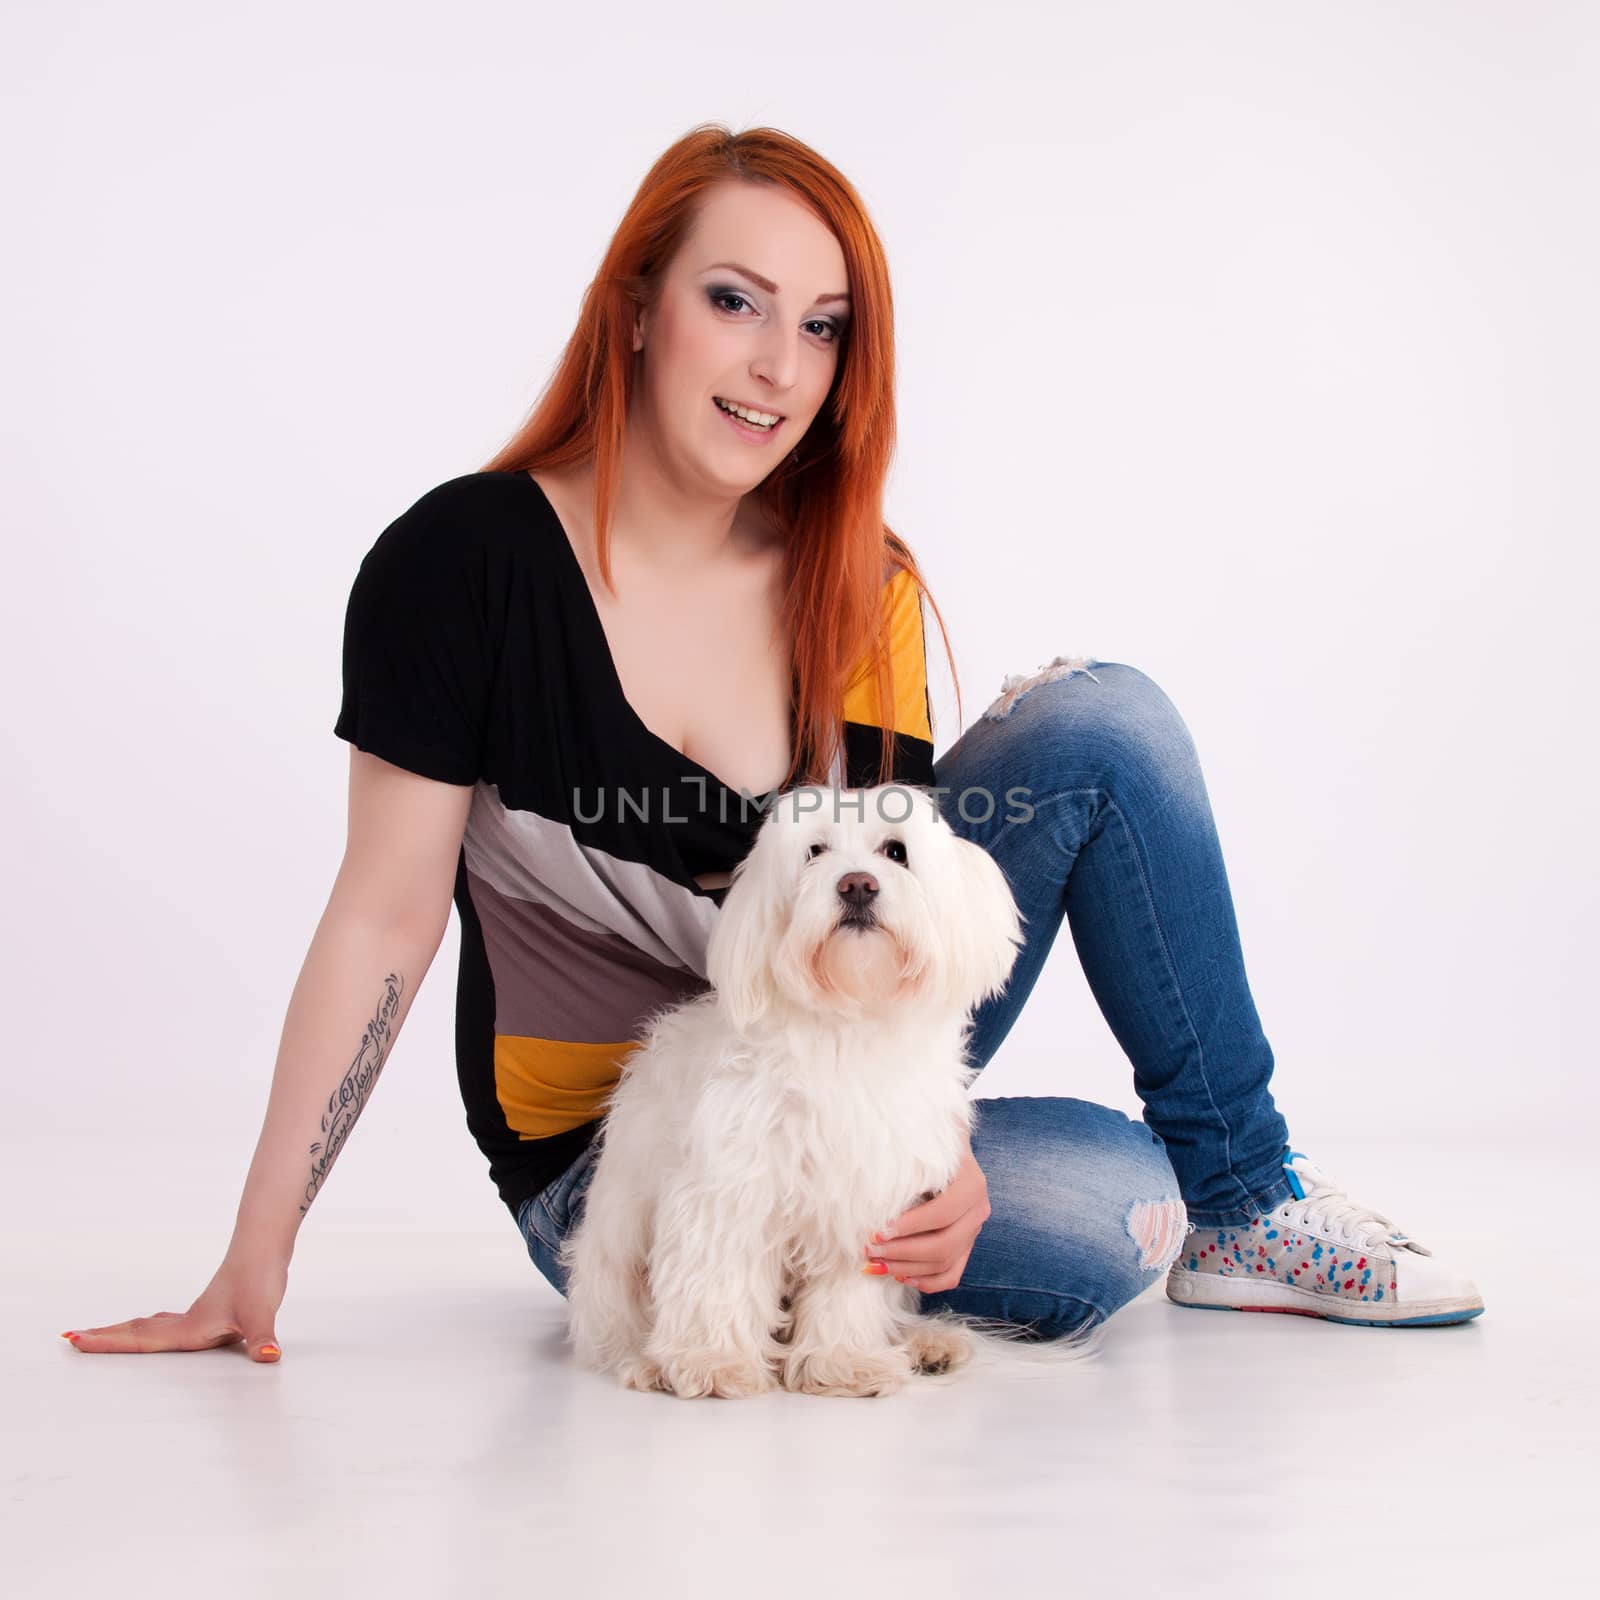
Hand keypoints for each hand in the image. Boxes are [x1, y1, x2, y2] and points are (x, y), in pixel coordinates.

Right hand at [61, 1257, 288, 1360]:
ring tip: (102, 1334)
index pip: (141, 1340)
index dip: (108, 1343)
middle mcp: (189, 1320)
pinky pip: (172, 1321)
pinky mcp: (213, 1306)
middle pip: (137, 1330)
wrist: (265, 1244)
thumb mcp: (261, 1313)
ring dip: (126, 1330)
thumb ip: (261, 1338)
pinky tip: (162, 1326)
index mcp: (190, 1327)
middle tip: (71, 1338)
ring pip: (153, 1324)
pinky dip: (155, 1326)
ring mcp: (199, 1311)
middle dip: (105, 1337)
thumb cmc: (260, 1276)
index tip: (74, 1340)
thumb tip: (268, 1356)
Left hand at [863, 1136, 990, 1292]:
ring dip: (906, 1269)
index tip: (876, 1230)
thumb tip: (873, 1194)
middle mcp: (979, 1209)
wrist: (946, 1145)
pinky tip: (900, 1277)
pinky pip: (951, 1275)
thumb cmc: (925, 1143)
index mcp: (972, 1184)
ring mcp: (974, 1230)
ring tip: (875, 1263)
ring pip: (945, 1263)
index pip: (941, 1215)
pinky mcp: (967, 1245)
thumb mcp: (919, 1147)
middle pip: (944, 1245)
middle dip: (901, 1252)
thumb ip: (907, 1168)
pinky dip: (926, 1282)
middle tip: (869, 1249)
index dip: (908, 1227)